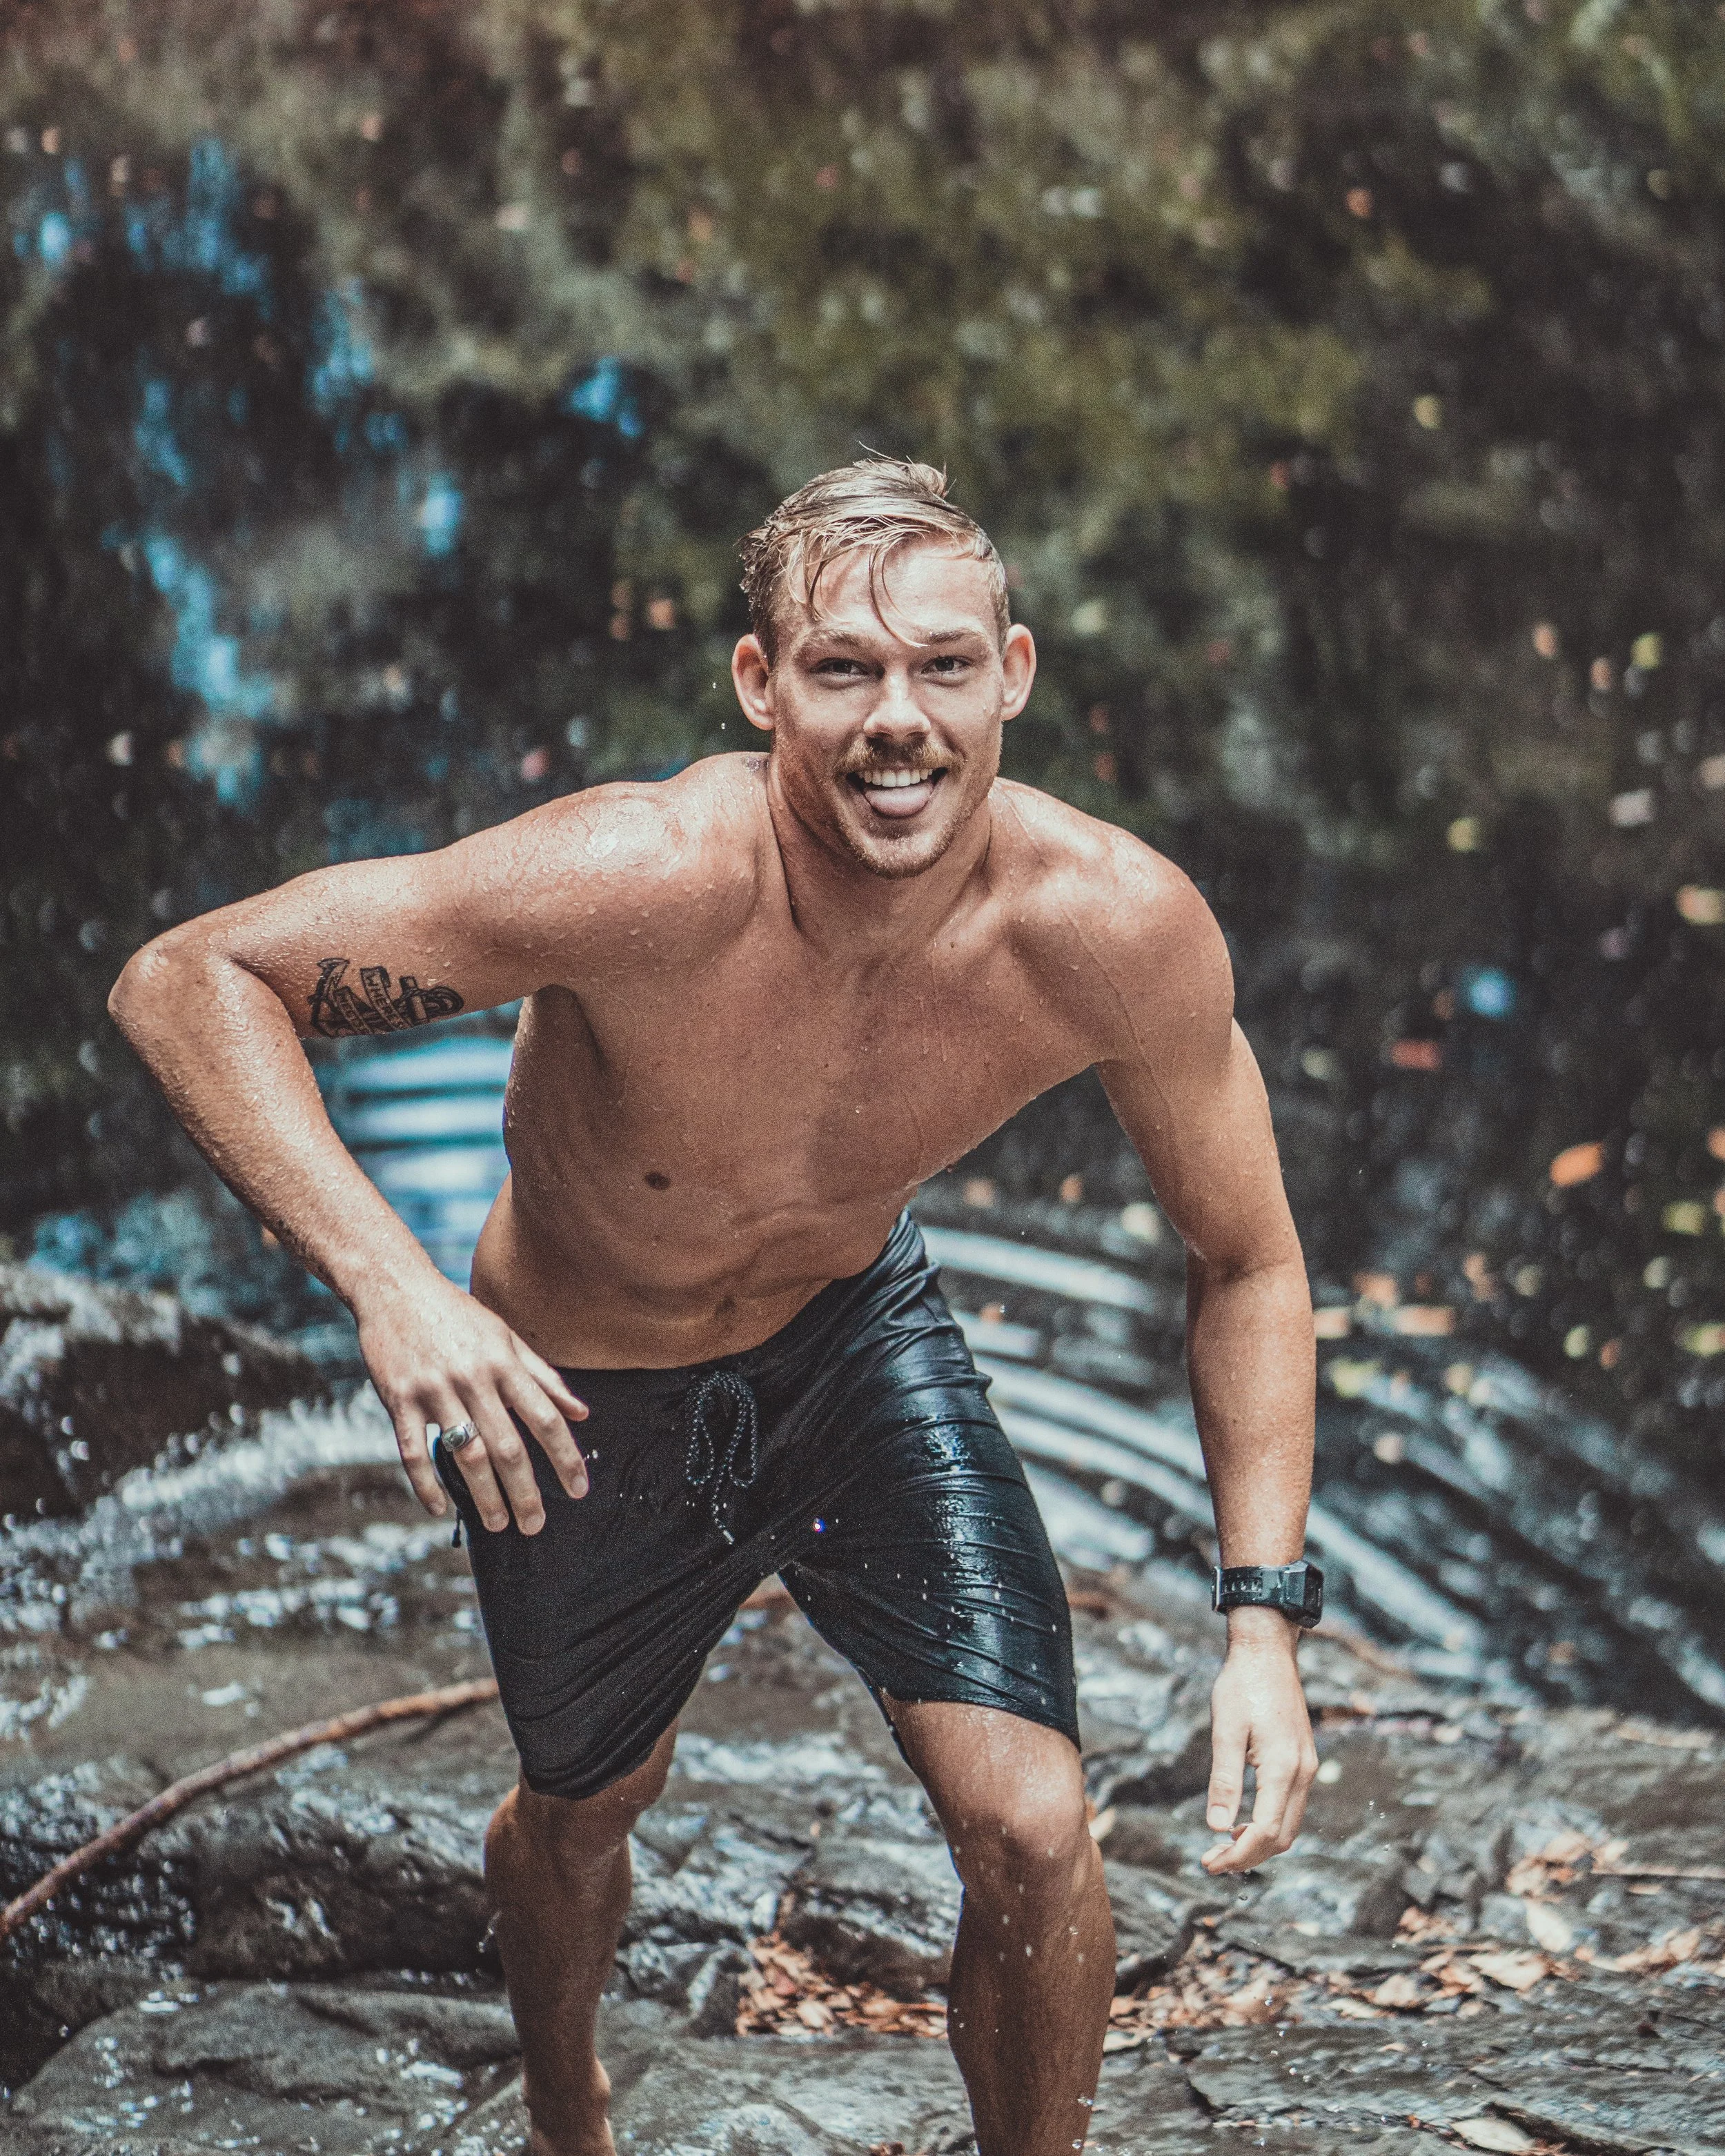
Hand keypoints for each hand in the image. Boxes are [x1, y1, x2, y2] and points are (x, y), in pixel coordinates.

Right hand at [356, 1276, 588, 1535]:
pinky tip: (440, 1509)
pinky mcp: (399, 1399)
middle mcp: (474, 1379)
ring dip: (484, 1495)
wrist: (396, 1289)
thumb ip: (544, 1377)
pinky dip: (426, 1483)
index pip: (545, 1418)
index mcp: (505, 1364)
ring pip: (465, 1454)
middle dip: (525, 1491)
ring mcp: (435, 1390)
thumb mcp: (507, 1337)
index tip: (578, 1490)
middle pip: (507, 1446)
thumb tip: (582, 1411)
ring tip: (498, 1524)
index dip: (565, 1457)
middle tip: (535, 1525)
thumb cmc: (457, 1316)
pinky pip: (414, 1450)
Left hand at [1199, 1611, 1317, 1874]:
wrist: (1267, 1651)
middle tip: (1212, 1861)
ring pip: (1289, 1825)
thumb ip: (1224, 1779)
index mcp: (1283, 1766)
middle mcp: (1302, 1771)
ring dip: (1259, 1843)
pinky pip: (1290, 1806)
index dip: (1239, 1854)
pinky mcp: (1303, 1760)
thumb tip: (1217, 1827)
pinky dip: (1269, 1824)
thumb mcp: (1225, 1729)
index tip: (1209, 1862)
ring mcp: (1307, 1766)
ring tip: (1223, 1846)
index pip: (1266, 1831)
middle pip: (1282, 1836)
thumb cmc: (1241, 1685)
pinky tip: (1242, 1822)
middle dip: (1248, 1856)